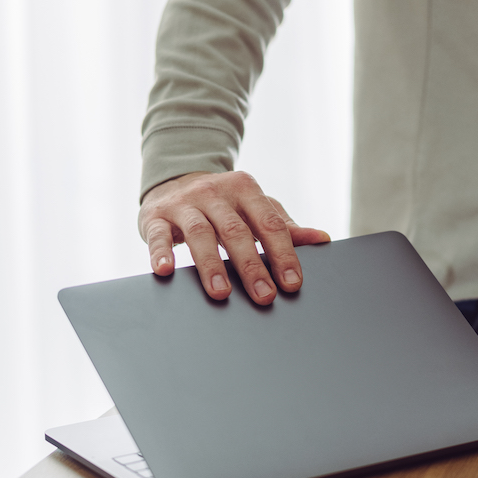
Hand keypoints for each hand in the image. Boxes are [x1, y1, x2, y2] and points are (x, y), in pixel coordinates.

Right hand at [139, 171, 330, 303]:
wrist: (174, 181)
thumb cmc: (224, 203)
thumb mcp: (253, 207)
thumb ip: (284, 224)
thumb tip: (321, 239)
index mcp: (245, 188)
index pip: (268, 223)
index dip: (282, 254)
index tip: (291, 283)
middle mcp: (214, 192)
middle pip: (236, 231)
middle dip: (251, 266)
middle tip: (264, 296)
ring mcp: (184, 203)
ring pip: (199, 233)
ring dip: (211, 265)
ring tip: (221, 293)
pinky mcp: (156, 215)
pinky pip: (157, 235)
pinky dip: (161, 253)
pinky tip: (166, 271)